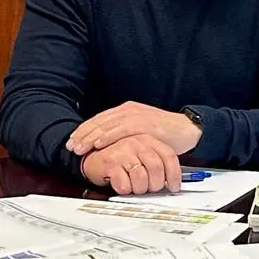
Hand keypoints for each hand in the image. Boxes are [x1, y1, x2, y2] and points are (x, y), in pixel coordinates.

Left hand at [66, 102, 201, 154]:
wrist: (187, 129)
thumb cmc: (165, 134)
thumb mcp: (140, 132)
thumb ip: (125, 135)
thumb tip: (109, 146)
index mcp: (126, 111)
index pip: (100, 120)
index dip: (84, 130)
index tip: (72, 140)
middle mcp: (128, 110)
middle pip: (99, 121)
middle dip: (82, 134)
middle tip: (70, 146)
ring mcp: (136, 116)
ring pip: (107, 125)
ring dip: (91, 137)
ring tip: (80, 147)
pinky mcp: (144, 124)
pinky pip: (122, 130)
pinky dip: (108, 137)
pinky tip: (98, 144)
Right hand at [80, 134, 181, 194]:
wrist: (92, 157)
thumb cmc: (118, 158)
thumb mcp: (140, 155)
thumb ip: (156, 162)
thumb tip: (172, 180)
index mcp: (147, 139)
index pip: (168, 156)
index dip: (174, 175)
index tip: (174, 187)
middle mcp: (136, 143)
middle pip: (157, 168)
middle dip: (154, 185)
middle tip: (148, 189)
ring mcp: (123, 151)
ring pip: (141, 178)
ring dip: (139, 189)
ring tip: (133, 187)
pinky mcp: (110, 162)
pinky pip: (124, 184)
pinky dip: (124, 189)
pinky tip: (122, 185)